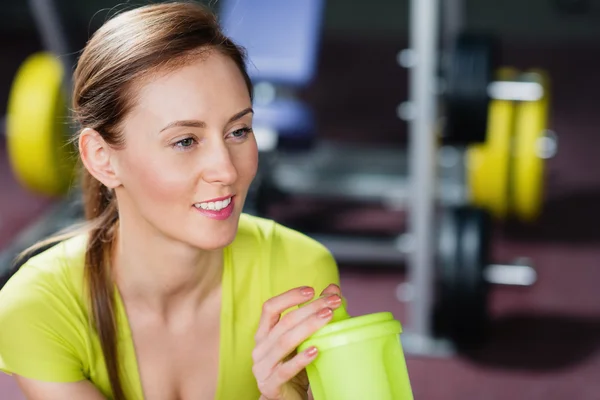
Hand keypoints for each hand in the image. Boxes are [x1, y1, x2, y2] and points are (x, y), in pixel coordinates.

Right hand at [253, 284, 341, 399]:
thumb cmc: (295, 368)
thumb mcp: (303, 341)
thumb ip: (314, 316)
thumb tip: (333, 290)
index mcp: (264, 334)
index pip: (270, 307)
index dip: (289, 296)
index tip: (311, 290)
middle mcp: (259, 348)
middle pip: (284, 323)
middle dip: (310, 309)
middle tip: (332, 302)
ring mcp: (262, 367)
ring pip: (285, 342)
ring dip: (308, 327)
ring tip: (328, 317)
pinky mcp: (270, 385)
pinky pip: (286, 369)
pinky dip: (301, 359)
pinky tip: (316, 350)